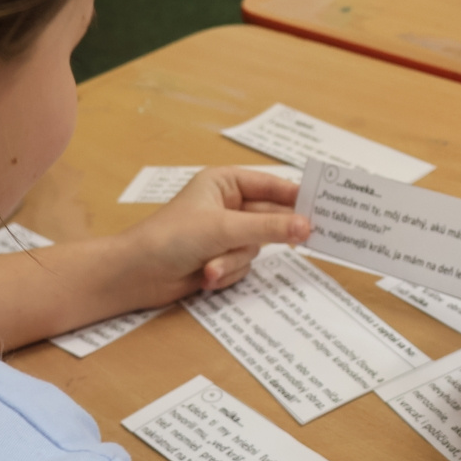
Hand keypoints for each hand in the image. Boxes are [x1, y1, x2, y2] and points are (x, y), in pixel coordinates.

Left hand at [115, 167, 308, 305]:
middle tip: (304, 241)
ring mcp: (224, 234)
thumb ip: (268, 227)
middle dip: (266, 236)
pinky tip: (205, 276)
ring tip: (210, 267)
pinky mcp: (220, 258)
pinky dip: (227, 272)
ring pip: (256, 247)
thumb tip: (307, 227)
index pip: (271, 185)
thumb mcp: (224, 229)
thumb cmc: (171, 238)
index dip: (297, 196)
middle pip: (269, 219)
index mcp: (224, 183)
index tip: (324, 207)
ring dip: (234, 260)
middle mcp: (227, 206)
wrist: (135, 275)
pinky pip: (243, 265)